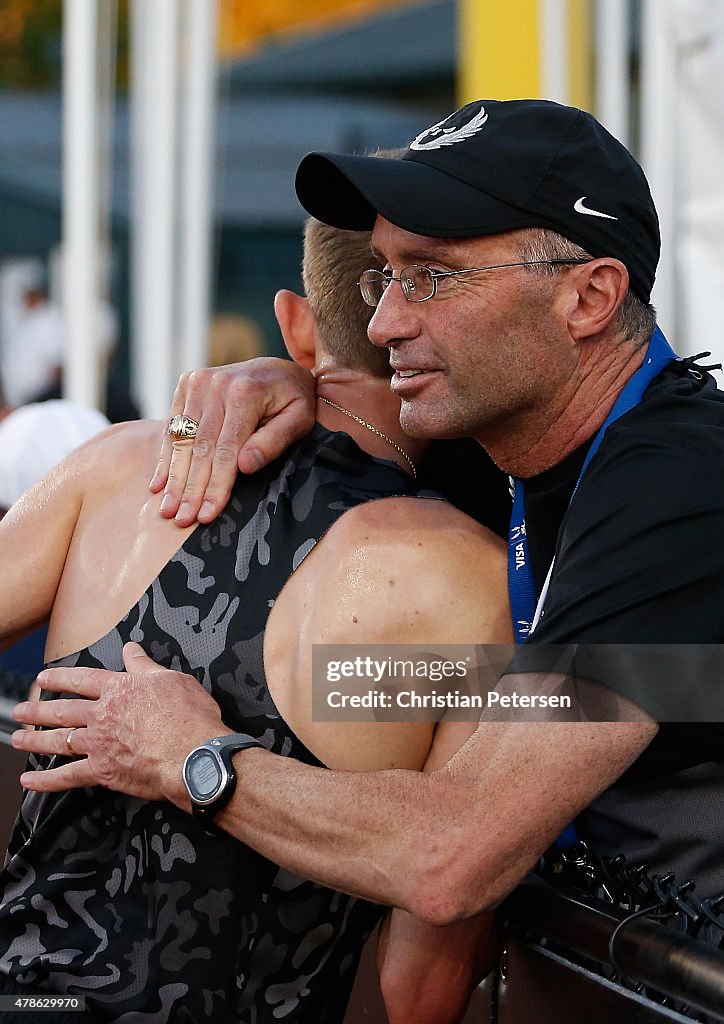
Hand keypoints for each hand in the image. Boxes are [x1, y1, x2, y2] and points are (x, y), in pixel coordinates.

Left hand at [11, 642, 227, 803]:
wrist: (194, 755)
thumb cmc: (189, 716)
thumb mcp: (171, 679)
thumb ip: (145, 666)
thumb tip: (132, 650)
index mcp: (118, 689)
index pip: (82, 679)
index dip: (60, 678)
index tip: (44, 678)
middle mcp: (102, 714)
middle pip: (62, 710)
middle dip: (37, 709)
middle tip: (19, 710)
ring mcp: (98, 744)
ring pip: (58, 740)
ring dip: (34, 739)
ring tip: (18, 737)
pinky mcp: (102, 771)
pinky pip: (67, 777)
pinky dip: (45, 780)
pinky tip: (29, 781)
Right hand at [151, 358, 315, 525]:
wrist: (278, 369)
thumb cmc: (294, 400)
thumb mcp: (298, 419)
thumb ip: (274, 441)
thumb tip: (245, 466)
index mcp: (245, 393)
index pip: (226, 450)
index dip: (216, 486)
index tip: (207, 515)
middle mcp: (216, 384)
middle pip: (199, 448)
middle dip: (190, 488)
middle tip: (181, 520)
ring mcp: (197, 382)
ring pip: (181, 440)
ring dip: (173, 478)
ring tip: (167, 509)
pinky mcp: (186, 385)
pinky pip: (172, 427)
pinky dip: (165, 458)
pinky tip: (159, 485)